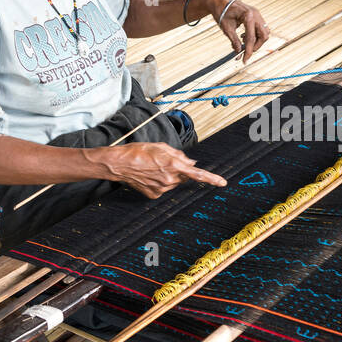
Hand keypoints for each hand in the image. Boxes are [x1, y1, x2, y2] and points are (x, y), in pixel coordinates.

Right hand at [102, 142, 226, 198]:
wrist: (119, 164)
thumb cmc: (138, 151)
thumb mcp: (161, 147)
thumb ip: (179, 155)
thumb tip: (191, 163)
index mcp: (174, 165)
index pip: (198, 174)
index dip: (212, 178)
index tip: (223, 183)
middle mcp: (170, 179)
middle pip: (183, 176)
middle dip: (178, 170)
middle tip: (163, 162)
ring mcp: (162, 189)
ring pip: (173, 183)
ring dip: (168, 176)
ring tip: (152, 168)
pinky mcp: (154, 195)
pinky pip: (163, 188)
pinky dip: (159, 182)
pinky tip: (148, 176)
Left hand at [205, 0, 269, 62]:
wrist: (219, 1)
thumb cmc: (221, 13)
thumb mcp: (226, 28)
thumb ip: (234, 41)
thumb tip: (239, 52)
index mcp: (248, 16)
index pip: (251, 38)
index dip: (249, 51)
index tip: (244, 60)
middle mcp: (256, 14)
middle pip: (264, 35)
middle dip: (256, 46)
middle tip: (246, 51)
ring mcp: (257, 14)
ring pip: (264, 32)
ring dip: (256, 40)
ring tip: (243, 41)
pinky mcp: (256, 16)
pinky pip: (260, 28)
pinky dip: (255, 35)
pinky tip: (244, 36)